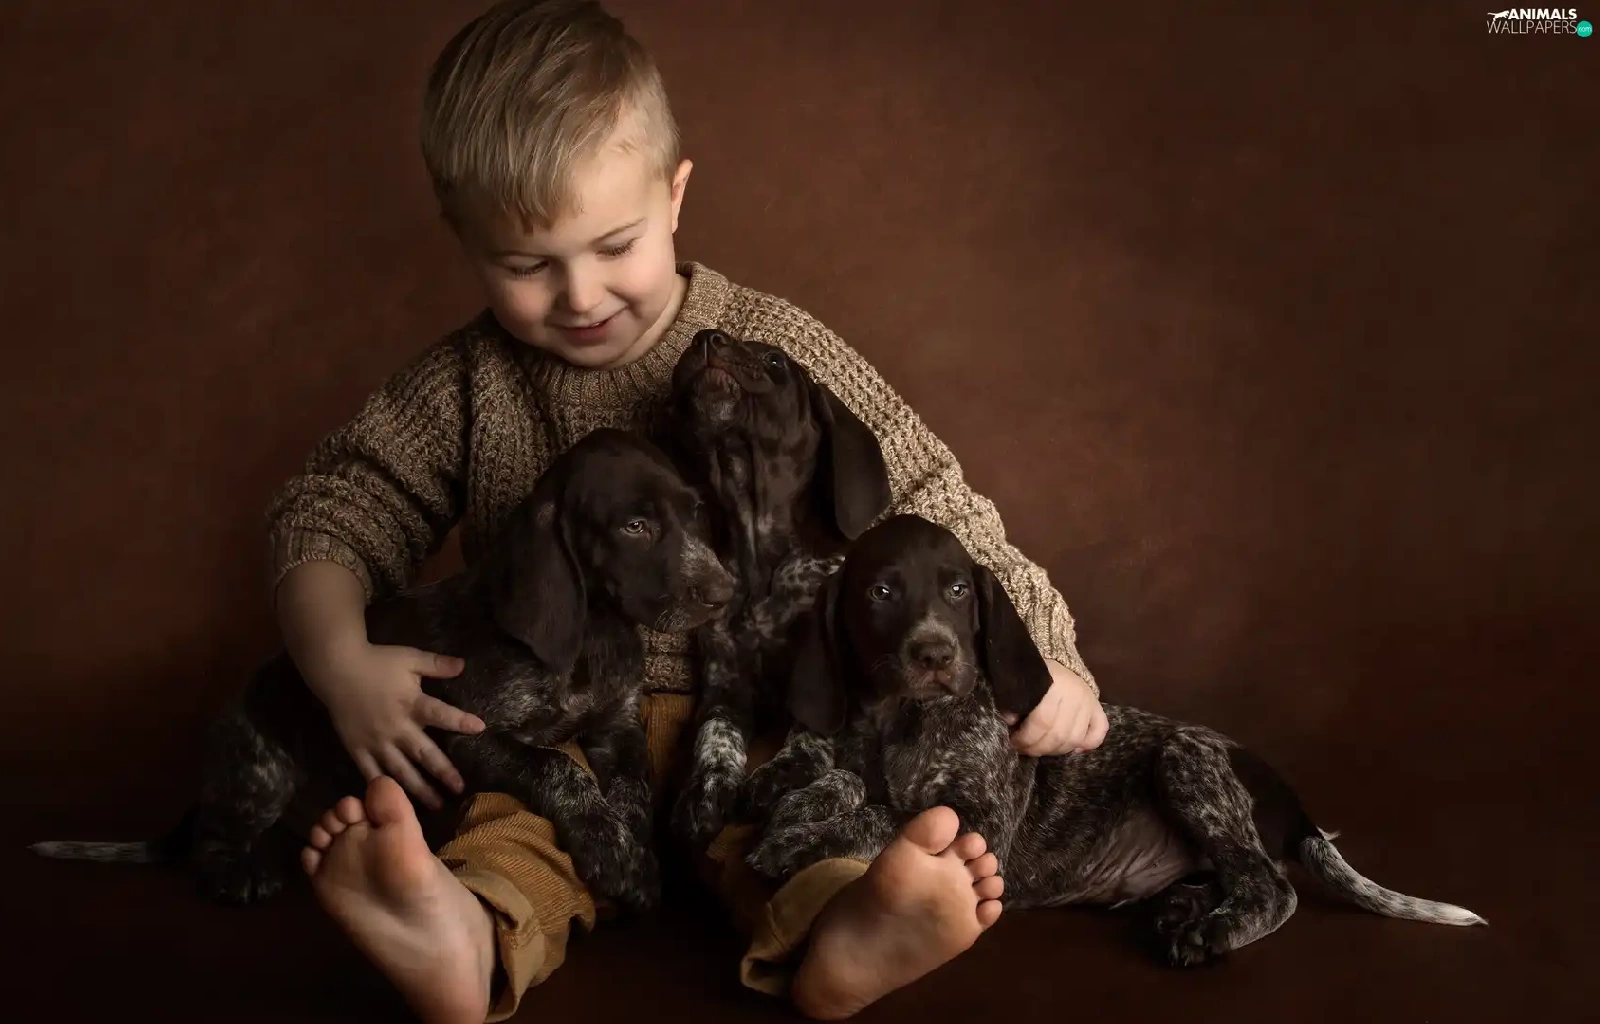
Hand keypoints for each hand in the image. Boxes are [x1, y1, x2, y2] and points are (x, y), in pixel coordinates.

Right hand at [307, 641, 486, 808]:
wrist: (335, 670)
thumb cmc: (377, 663)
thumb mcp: (410, 658)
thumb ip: (436, 665)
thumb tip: (463, 665)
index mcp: (411, 704)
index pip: (440, 714)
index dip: (459, 721)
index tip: (480, 728)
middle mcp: (396, 728)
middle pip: (423, 753)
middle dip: (443, 772)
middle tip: (459, 788)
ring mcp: (376, 742)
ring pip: (400, 770)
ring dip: (419, 789)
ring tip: (436, 804)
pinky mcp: (358, 749)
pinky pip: (371, 773)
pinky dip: (382, 787)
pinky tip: (394, 801)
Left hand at [1002, 660, 1107, 756]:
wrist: (1057, 665)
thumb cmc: (1035, 677)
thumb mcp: (1021, 685)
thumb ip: (1014, 702)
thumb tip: (1011, 722)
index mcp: (1054, 683)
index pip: (1042, 721)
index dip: (1026, 738)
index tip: (1014, 742)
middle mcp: (1076, 694)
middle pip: (1059, 734)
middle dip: (1038, 748)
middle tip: (1025, 749)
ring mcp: (1089, 702)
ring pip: (1076, 738)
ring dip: (1056, 751)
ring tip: (1041, 750)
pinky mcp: (1098, 709)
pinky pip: (1099, 732)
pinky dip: (1087, 744)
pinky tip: (1072, 749)